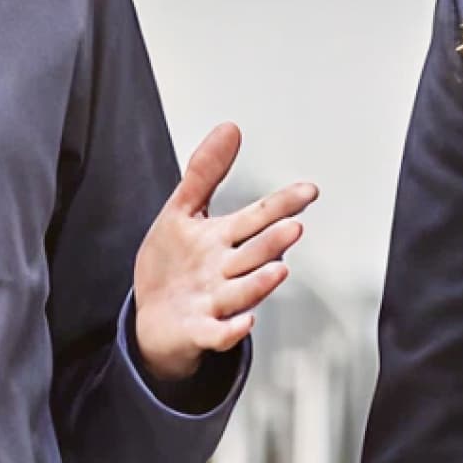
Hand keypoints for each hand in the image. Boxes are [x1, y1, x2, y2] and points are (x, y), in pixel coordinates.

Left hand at [135, 125, 314, 386]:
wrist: (154, 320)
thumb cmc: (171, 269)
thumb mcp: (181, 211)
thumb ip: (205, 172)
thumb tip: (229, 130)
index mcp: (223, 240)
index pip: (259, 217)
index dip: (283, 204)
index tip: (308, 191)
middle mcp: (225, 271)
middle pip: (254, 254)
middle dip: (273, 242)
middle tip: (294, 228)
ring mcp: (215, 302)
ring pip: (242, 291)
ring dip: (260, 282)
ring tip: (278, 271)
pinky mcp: (200, 330)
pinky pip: (218, 332)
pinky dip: (230, 330)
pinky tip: (243, 322)